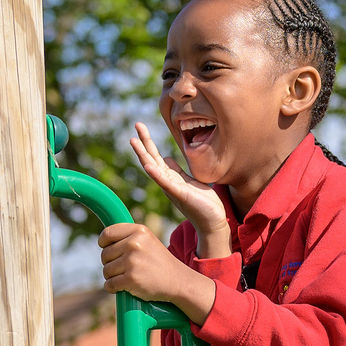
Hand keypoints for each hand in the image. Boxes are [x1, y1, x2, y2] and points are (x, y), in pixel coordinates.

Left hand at [99, 223, 216, 325]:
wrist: (178, 282)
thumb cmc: (158, 262)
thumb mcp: (147, 241)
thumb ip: (128, 237)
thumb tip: (103, 240)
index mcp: (139, 231)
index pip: (107, 234)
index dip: (104, 243)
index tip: (107, 248)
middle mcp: (134, 243)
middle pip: (105, 254)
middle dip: (110, 263)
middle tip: (125, 268)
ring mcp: (132, 261)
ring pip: (106, 270)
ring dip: (112, 277)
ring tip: (128, 277)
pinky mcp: (131, 279)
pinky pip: (110, 284)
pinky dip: (113, 288)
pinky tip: (124, 287)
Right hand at [127, 123, 231, 257]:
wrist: (212, 221)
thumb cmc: (202, 201)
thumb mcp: (189, 180)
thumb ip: (177, 170)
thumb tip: (167, 158)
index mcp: (170, 177)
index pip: (155, 156)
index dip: (148, 142)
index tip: (140, 128)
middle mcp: (167, 182)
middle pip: (151, 158)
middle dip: (143, 142)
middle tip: (136, 124)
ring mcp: (171, 188)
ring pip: (153, 168)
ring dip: (143, 154)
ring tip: (134, 141)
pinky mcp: (180, 195)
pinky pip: (165, 183)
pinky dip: (156, 175)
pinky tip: (148, 166)